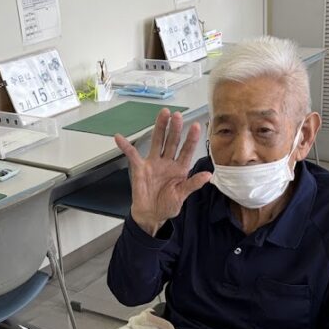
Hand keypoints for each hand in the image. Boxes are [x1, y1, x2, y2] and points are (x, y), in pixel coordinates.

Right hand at [114, 109, 212, 235]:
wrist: (151, 215)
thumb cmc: (168, 205)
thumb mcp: (182, 196)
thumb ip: (193, 184)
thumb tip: (208, 175)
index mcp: (180, 168)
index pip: (187, 150)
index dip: (191, 139)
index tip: (196, 126)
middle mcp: (168, 162)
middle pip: (172, 141)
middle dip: (175, 129)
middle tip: (177, 115)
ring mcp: (154, 163)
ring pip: (157, 142)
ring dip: (160, 128)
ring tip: (163, 114)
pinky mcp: (140, 168)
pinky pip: (132, 155)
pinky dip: (125, 146)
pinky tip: (120, 138)